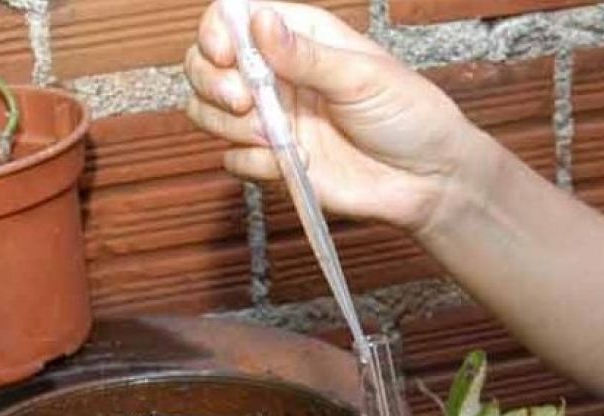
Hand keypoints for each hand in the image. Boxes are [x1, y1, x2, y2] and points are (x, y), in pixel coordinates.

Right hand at [185, 1, 492, 232]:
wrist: (426, 179)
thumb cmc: (407, 115)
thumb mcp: (361, 76)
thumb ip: (306, 55)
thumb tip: (258, 22)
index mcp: (297, 39)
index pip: (232, 20)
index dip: (215, 34)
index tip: (225, 55)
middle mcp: (275, 77)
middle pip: (204, 67)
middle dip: (212, 84)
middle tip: (244, 102)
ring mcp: (270, 120)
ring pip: (208, 114)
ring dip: (231, 126)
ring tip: (279, 137)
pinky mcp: (271, 162)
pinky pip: (233, 160)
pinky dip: (253, 163)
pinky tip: (295, 163)